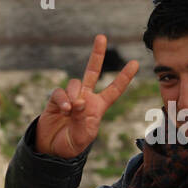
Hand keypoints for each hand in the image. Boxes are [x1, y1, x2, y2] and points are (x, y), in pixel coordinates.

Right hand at [35, 35, 139, 158]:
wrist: (51, 150)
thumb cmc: (72, 144)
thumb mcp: (83, 137)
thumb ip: (83, 120)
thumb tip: (78, 102)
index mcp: (98, 107)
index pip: (114, 89)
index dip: (124, 77)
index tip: (135, 63)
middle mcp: (85, 98)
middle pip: (92, 71)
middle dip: (97, 54)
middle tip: (102, 37)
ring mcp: (70, 97)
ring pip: (75, 83)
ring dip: (74, 95)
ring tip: (72, 111)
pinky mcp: (56, 100)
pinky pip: (60, 92)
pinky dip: (63, 100)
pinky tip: (65, 110)